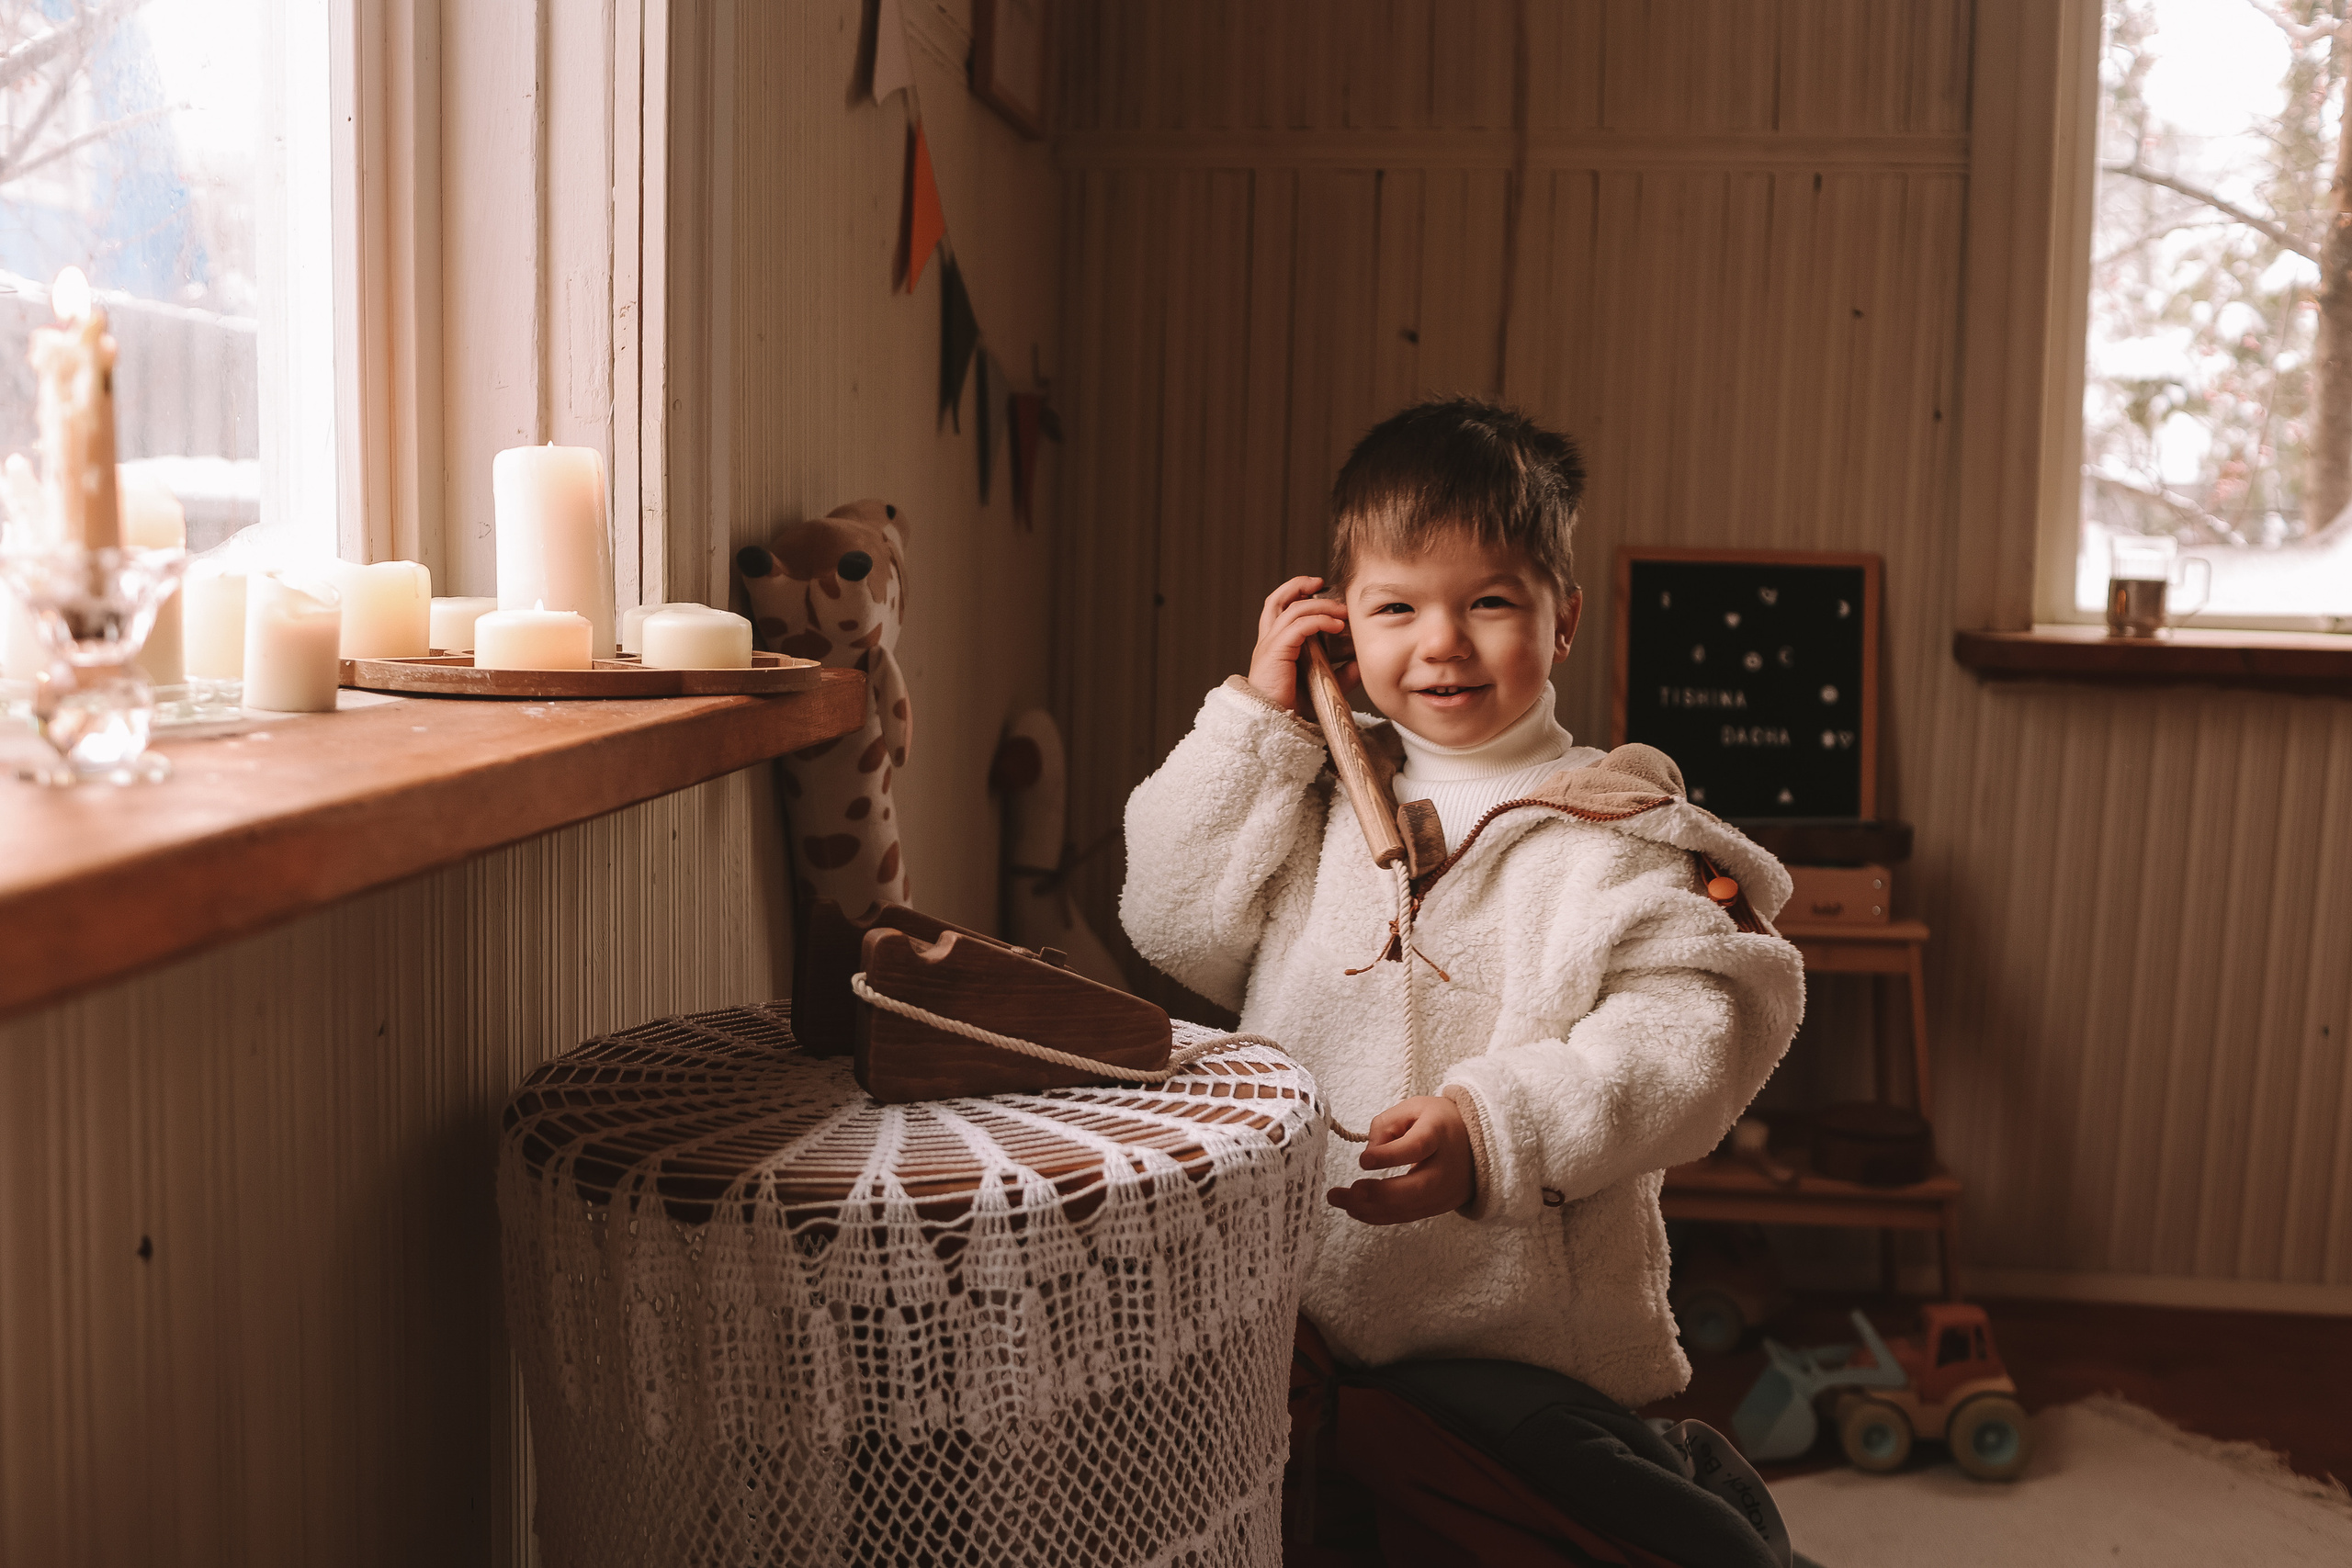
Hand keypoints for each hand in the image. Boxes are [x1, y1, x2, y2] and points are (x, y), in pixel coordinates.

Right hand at [1247, 575, 1359, 714]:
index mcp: (1276, 645)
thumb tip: (1364, 661)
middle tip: (1324, 584)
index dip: (1298, 594)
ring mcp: (1270, 644)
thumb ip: (1343, 672)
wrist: (1275, 724)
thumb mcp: (1325, 684)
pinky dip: (1319, 620)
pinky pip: (1298, 626)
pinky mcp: (1275, 651)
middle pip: (1277, 599)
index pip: (1281, 609)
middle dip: (1299, 585)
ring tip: (1342, 610)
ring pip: (1293, 609)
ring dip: (1320, 605)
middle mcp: (1269, 640)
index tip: (1323, 592)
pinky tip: (1336, 625)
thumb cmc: (1293, 706)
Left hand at [1326, 1095, 1473, 1224]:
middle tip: (1350, 1191)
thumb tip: (1369, 1157)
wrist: (1476, 1145)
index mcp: (1439, 1133)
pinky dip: (1379, 1216)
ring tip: (1339, 1199)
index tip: (1364, 1161)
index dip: (1390, 1156)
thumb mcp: (1413, 1108)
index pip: (1417, 1147)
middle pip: (1416, 1188)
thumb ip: (1385, 1126)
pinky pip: (1407, 1216)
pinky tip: (1355, 1209)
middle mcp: (1446, 1167)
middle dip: (1379, 1193)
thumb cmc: (1438, 1122)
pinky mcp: (1438, 1207)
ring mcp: (1445, 1192)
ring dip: (1370, 1208)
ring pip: (1408, 1208)